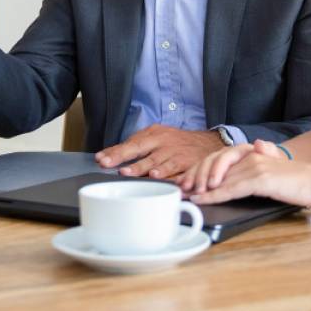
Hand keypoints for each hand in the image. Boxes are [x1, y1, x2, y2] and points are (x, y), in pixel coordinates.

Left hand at [94, 125, 224, 178]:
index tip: (101, 159)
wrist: (209, 143)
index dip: (115, 151)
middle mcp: (162, 141)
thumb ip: (139, 147)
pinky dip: (164, 174)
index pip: (130, 142)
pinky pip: (173, 170)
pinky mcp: (186, 162)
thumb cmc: (179, 143)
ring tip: (128, 173)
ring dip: (141, 168)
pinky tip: (156, 176)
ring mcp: (174, 152)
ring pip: (155, 160)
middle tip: (108, 164)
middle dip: (122, 157)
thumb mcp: (160, 138)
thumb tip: (113, 157)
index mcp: (154, 134)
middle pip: (139, 148)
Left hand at [179, 139, 310, 207]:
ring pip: (219, 175)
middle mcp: (251, 155)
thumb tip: (254, 149)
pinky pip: (231, 187)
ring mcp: (255, 166)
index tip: (186, 180)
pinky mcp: (261, 179)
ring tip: (186, 195)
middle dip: (194, 175)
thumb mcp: (274, 171)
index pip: (218, 157)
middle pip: (213, 163)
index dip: (199, 168)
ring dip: (199, 186)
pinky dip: (214, 194)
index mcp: (252, 152)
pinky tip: (203, 199)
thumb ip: (258, 166)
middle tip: (181, 189)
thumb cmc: (301, 181)